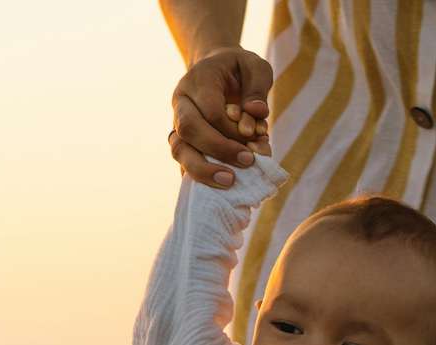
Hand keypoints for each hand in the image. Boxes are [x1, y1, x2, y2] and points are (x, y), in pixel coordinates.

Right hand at [166, 45, 275, 188]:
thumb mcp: (255, 66)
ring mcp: (176, 123)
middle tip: (247, 162)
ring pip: (179, 150)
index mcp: (197, 80)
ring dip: (203, 169)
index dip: (232, 129)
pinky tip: (217, 188)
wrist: (214, 69)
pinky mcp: (180, 141)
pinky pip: (183, 162)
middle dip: (218, 149)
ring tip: (229, 182)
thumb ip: (258, 86)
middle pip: (188, 130)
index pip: (210, 110)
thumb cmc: (238, 69)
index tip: (255, 138)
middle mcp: (181, 102)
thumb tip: (257, 113)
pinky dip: (200, 176)